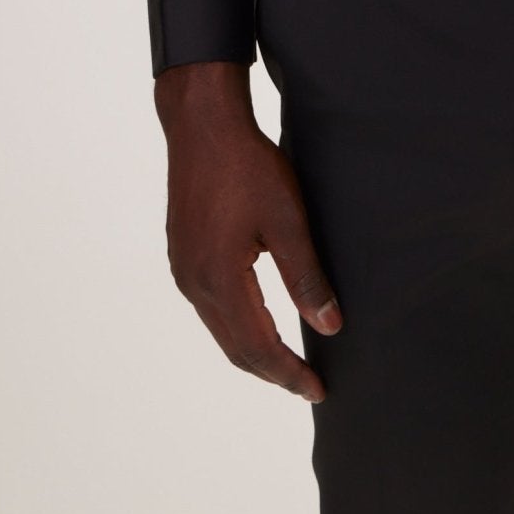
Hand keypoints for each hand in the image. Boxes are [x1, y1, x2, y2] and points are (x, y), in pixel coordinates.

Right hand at [155, 62, 341, 402]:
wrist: (202, 124)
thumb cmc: (247, 165)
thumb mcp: (287, 219)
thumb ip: (307, 276)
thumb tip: (330, 326)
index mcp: (220, 279)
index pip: (259, 346)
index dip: (290, 373)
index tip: (319, 390)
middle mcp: (194, 283)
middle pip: (235, 348)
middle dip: (273, 372)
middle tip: (308, 385)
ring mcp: (183, 269)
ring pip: (221, 330)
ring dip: (254, 351)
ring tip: (287, 362)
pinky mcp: (183, 254)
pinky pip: (211, 308)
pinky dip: (237, 327)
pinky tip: (257, 321)